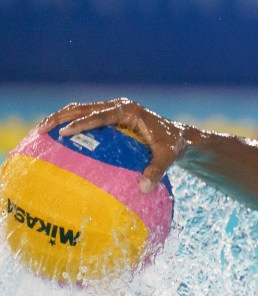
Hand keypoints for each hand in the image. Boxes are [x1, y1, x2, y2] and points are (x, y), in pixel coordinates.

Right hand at [39, 98, 187, 192]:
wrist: (179, 136)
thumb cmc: (173, 146)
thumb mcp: (168, 157)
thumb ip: (157, 170)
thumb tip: (144, 189)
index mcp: (129, 111)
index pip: (100, 115)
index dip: (81, 123)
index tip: (64, 132)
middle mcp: (119, 107)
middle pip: (83, 108)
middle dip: (60, 117)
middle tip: (41, 129)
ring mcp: (113, 111)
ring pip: (81, 110)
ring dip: (60, 118)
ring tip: (39, 132)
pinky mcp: (110, 118)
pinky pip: (86, 119)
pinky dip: (70, 125)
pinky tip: (56, 140)